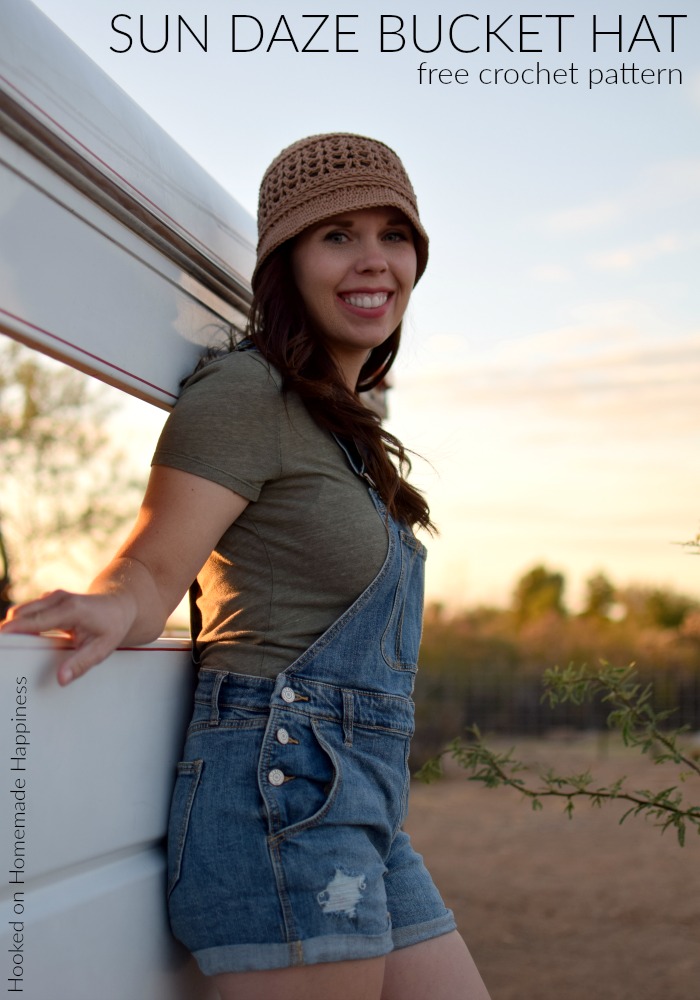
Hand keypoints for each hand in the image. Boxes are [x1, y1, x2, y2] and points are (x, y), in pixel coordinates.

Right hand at [0, 588, 136, 684]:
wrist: (119, 605)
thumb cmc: (111, 626)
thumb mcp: (102, 649)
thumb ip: (80, 664)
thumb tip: (61, 679)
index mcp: (70, 610)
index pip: (35, 620)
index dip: (14, 629)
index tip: (0, 638)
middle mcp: (58, 599)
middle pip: (21, 613)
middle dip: (9, 631)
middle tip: (6, 653)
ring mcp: (52, 597)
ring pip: (21, 611)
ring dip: (15, 628)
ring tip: (13, 650)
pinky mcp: (48, 600)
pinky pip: (27, 612)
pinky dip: (22, 625)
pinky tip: (25, 642)